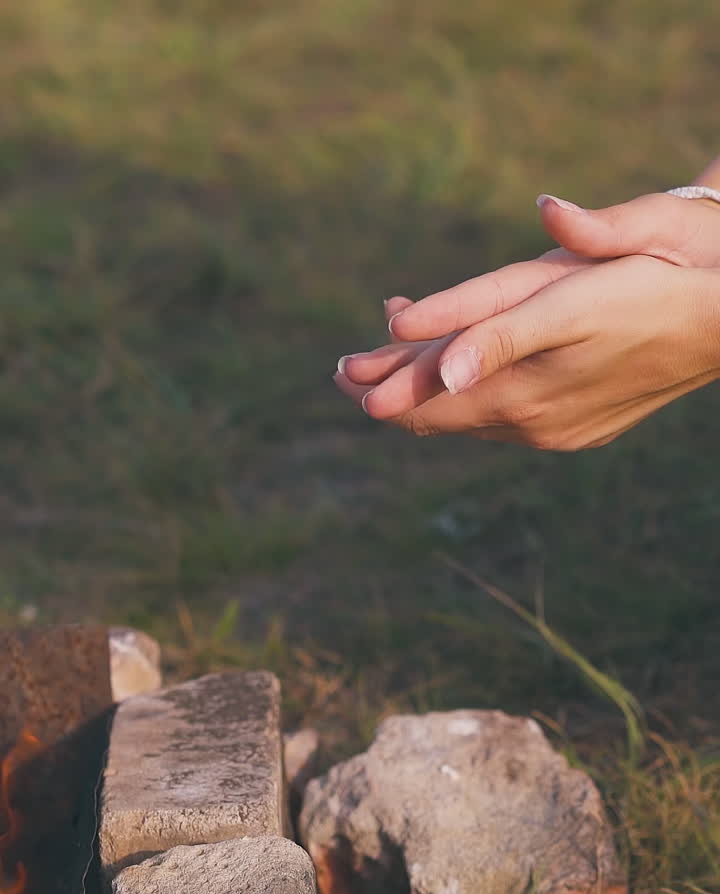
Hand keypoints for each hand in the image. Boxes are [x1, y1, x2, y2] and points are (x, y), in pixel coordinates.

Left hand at [337, 255, 719, 449]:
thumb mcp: (570, 302)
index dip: (381, 386)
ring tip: (392, 363)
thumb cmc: (648, 293)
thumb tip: (444, 372)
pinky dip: (470, 393)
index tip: (342, 371)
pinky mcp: (576, 426)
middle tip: (348, 370)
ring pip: (470, 416)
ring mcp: (556, 431)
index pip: (428, 402)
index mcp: (521, 394)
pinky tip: (464, 374)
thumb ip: (500, 334)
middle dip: (393, 389)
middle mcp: (532, 424)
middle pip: (441, 416)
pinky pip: (503, 417)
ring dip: (430, 390)